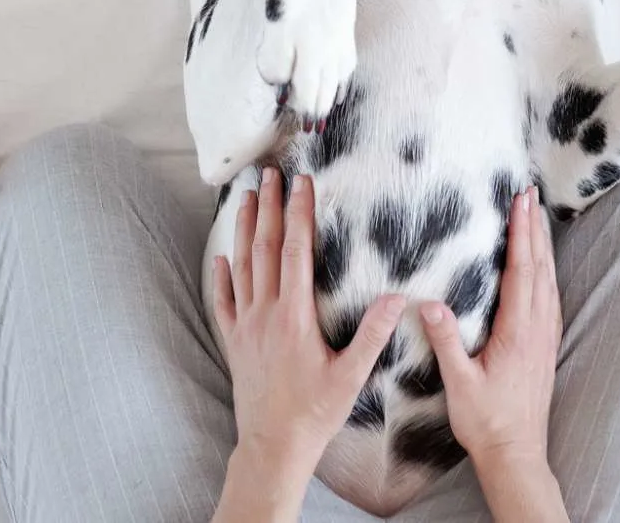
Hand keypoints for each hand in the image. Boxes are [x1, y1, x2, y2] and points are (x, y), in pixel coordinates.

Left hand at [212, 168, 402, 504]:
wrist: (274, 445)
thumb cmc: (315, 411)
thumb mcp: (351, 375)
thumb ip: (373, 335)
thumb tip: (397, 298)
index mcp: (295, 314)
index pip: (296, 250)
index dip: (299, 213)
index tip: (303, 183)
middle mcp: (266, 313)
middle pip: (265, 247)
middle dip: (268, 207)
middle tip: (270, 174)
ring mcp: (246, 326)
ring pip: (242, 266)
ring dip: (244, 229)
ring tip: (246, 198)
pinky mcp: (234, 342)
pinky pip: (224, 302)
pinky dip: (222, 276)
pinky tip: (222, 258)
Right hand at [419, 186, 561, 473]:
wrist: (516, 453)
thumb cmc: (486, 421)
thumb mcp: (459, 383)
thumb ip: (446, 342)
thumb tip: (429, 304)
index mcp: (518, 331)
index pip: (521, 271)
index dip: (521, 234)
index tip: (520, 202)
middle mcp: (538, 329)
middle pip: (540, 267)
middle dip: (535, 228)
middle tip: (530, 194)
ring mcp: (545, 337)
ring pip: (548, 281)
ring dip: (542, 247)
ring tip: (536, 218)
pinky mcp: (544, 347)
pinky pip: (549, 297)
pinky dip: (545, 271)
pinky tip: (540, 267)